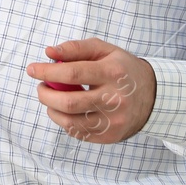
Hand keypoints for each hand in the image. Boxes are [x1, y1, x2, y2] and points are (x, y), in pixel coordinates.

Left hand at [27, 38, 155, 143]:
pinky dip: (65, 121)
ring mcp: (114, 121)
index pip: (72, 74)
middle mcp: (115, 99)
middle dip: (46, 95)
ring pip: (71, 122)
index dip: (47, 71)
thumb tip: (49, 53)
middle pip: (69, 103)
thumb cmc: (122, 69)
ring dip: (52, 110)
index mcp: (112, 73)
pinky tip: (66, 111)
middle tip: (41, 87)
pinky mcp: (111, 136)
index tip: (32, 69)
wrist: (153, 96)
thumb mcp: (104, 50)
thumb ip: (76, 48)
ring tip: (52, 99)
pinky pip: (78, 133)